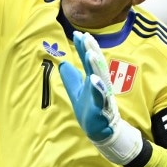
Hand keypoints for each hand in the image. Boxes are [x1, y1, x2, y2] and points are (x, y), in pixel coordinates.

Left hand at [58, 31, 143, 165]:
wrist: (100, 131)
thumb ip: (71, 78)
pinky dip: (98, 88)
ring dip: (95, 65)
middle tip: (86, 37)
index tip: (78, 34)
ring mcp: (102, 96)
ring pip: (100, 78)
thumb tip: (63, 63)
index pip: (88, 61)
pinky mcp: (102, 108)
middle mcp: (99, 84)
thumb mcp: (76, 92)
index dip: (84, 48)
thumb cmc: (90, 110)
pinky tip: (93, 79)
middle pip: (96, 65)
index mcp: (93, 79)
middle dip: (91, 50)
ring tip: (90, 53)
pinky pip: (101, 97)